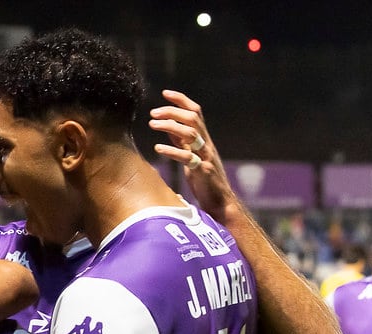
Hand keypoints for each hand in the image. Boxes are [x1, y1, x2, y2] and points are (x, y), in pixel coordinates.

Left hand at [148, 89, 234, 221]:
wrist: (219, 201)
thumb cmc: (203, 180)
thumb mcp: (191, 156)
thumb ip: (181, 141)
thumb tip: (167, 124)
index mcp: (204, 139)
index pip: (196, 112)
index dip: (181, 100)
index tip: (165, 93)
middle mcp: (207, 144)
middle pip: (193, 118)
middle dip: (173, 111)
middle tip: (153, 112)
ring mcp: (206, 157)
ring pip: (191, 134)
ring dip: (170, 126)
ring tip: (152, 124)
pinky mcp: (202, 171)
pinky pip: (187, 158)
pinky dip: (172, 151)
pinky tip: (158, 148)